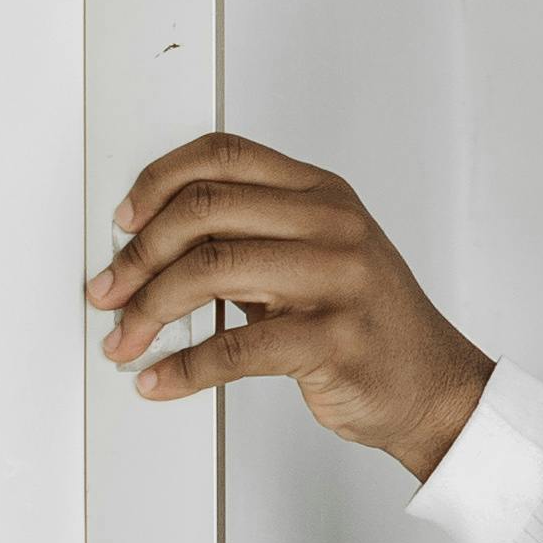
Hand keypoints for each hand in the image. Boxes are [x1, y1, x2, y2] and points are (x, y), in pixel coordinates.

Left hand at [86, 134, 494, 479]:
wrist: (434, 387)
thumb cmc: (366, 324)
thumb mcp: (319, 255)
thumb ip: (254, 235)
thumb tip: (153, 243)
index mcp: (322, 193)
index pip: (224, 155)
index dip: (158, 181)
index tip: (123, 221)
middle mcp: (332, 224)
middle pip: (205, 209)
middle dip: (138, 255)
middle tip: (109, 291)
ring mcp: (337, 279)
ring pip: (212, 270)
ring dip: (149, 309)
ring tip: (125, 339)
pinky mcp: (334, 339)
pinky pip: (236, 348)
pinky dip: (183, 368)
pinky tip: (160, 380)